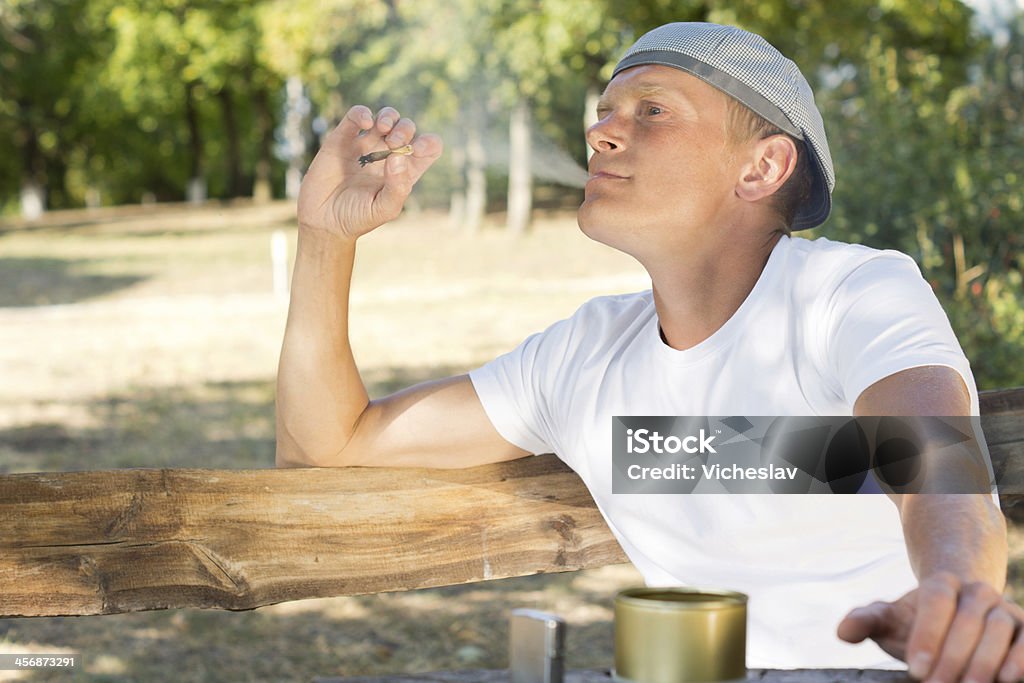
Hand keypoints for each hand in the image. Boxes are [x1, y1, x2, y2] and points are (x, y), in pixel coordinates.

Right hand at [296, 104, 442, 240]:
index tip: (416, 150)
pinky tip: (366, 123)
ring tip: (383, 129)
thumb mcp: (384, 209)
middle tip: (394, 143)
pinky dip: (363, 113)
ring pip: (385, 117)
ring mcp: (366, 145)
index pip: (428, 148)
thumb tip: (398, 156)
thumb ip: (397, 186)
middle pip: (407, 128)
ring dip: (389, 117)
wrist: (324, 220)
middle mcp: (387, 155)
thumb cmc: (358, 218)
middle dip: (405, 129)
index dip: (428, 143)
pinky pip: (356, 115)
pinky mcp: (343, 138)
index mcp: (404, 171)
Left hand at [837, 572, 1023, 681]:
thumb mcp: (889, 618)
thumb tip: (842, 632)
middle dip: (952, 658)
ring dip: (984, 664)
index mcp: (942, 584)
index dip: (927, 635)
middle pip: (967, 620)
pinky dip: (1021, 659)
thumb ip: (866, 621)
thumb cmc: (918, 621)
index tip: (915, 668)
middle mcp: (977, 592)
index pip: (935, 602)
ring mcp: (1005, 610)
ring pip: (998, 631)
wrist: (959, 613)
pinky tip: (1008, 679)